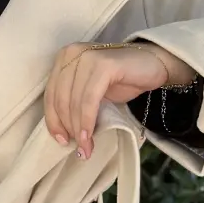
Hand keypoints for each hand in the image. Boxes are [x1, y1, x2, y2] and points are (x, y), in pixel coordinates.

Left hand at [44, 41, 192, 159]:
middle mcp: (72, 53)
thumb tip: (63, 133)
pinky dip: (87, 120)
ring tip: (86, 148)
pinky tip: (90, 136)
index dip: (53, 120)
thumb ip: (74, 102)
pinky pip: (89, 99)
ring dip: (79, 129)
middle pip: (60, 99)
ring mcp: (87, 57)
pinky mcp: (103, 65)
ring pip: (74, 101)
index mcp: (64, 58)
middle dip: (68, 128)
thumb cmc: (121, 80)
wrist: (153, 65)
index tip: (60, 140)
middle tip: (79, 149)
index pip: (50, 94)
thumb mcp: (91, 92)